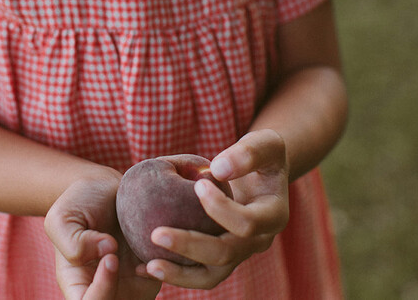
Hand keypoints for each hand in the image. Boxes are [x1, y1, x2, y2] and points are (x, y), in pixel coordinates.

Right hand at [44, 174, 161, 299]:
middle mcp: (103, 287)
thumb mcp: (62, 217)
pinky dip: (164, 267)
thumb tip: (107, 251)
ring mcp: (128, 282)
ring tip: (146, 245)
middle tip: (125, 253)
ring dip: (148, 277)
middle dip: (124, 288)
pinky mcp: (148, 270)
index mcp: (77, 281)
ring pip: (139, 298)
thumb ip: (74, 242)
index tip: (110, 257)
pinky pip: (161, 279)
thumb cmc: (80, 202)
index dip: (101, 290)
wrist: (105, 186)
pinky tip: (157, 245)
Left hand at [141, 130, 289, 288]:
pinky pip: (198, 272)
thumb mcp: (264, 142)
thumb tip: (217, 170)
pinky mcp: (221, 257)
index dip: (221, 208)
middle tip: (156, 233)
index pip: (247, 223)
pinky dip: (174, 272)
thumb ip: (248, 153)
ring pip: (211, 275)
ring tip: (148, 265)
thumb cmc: (260, 153)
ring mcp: (239, 253)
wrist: (261, 171)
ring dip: (179, 272)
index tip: (197, 184)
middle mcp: (259, 241)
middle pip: (225, 254)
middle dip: (190, 246)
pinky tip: (144, 265)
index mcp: (273, 216)